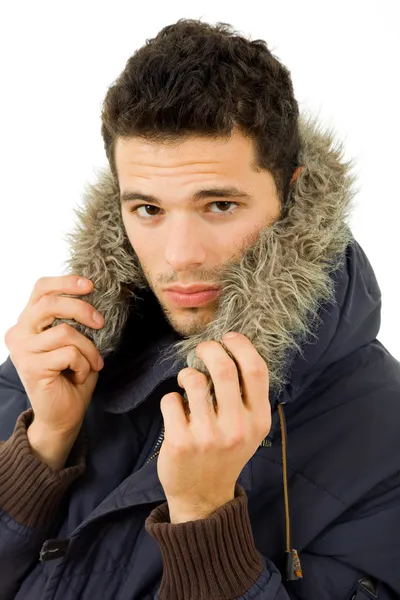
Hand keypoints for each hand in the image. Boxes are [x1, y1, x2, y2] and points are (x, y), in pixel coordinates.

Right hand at [4, 275, 103, 437]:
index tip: (90, 285)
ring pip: (65, 332)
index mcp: (28, 321)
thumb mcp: (74, 341)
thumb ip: (73, 319)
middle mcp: (19, 332)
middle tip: (100, 323)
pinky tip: (79, 376)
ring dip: (89, 349)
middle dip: (82, 309)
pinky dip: (83, 364)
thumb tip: (92, 293)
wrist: (63, 414)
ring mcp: (22, 350)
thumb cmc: (72, 375)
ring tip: (92, 363)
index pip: (41, 289)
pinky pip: (69, 354)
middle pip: (50, 304)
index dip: (66, 281)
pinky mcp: (31, 367)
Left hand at [158, 332, 270, 522]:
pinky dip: (171, 399)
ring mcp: (208, 436)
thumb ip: (247, 396)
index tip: (229, 337)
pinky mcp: (180, 442)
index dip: (242, 346)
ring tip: (187, 384)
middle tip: (202, 349)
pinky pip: (170, 400)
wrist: (204, 498)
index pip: (256, 370)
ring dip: (187, 374)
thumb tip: (232, 350)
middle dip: (209, 349)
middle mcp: (236, 427)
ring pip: (193, 380)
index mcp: (258, 420)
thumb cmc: (226, 453)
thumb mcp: (249, 429)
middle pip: (223, 368)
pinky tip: (177, 411)